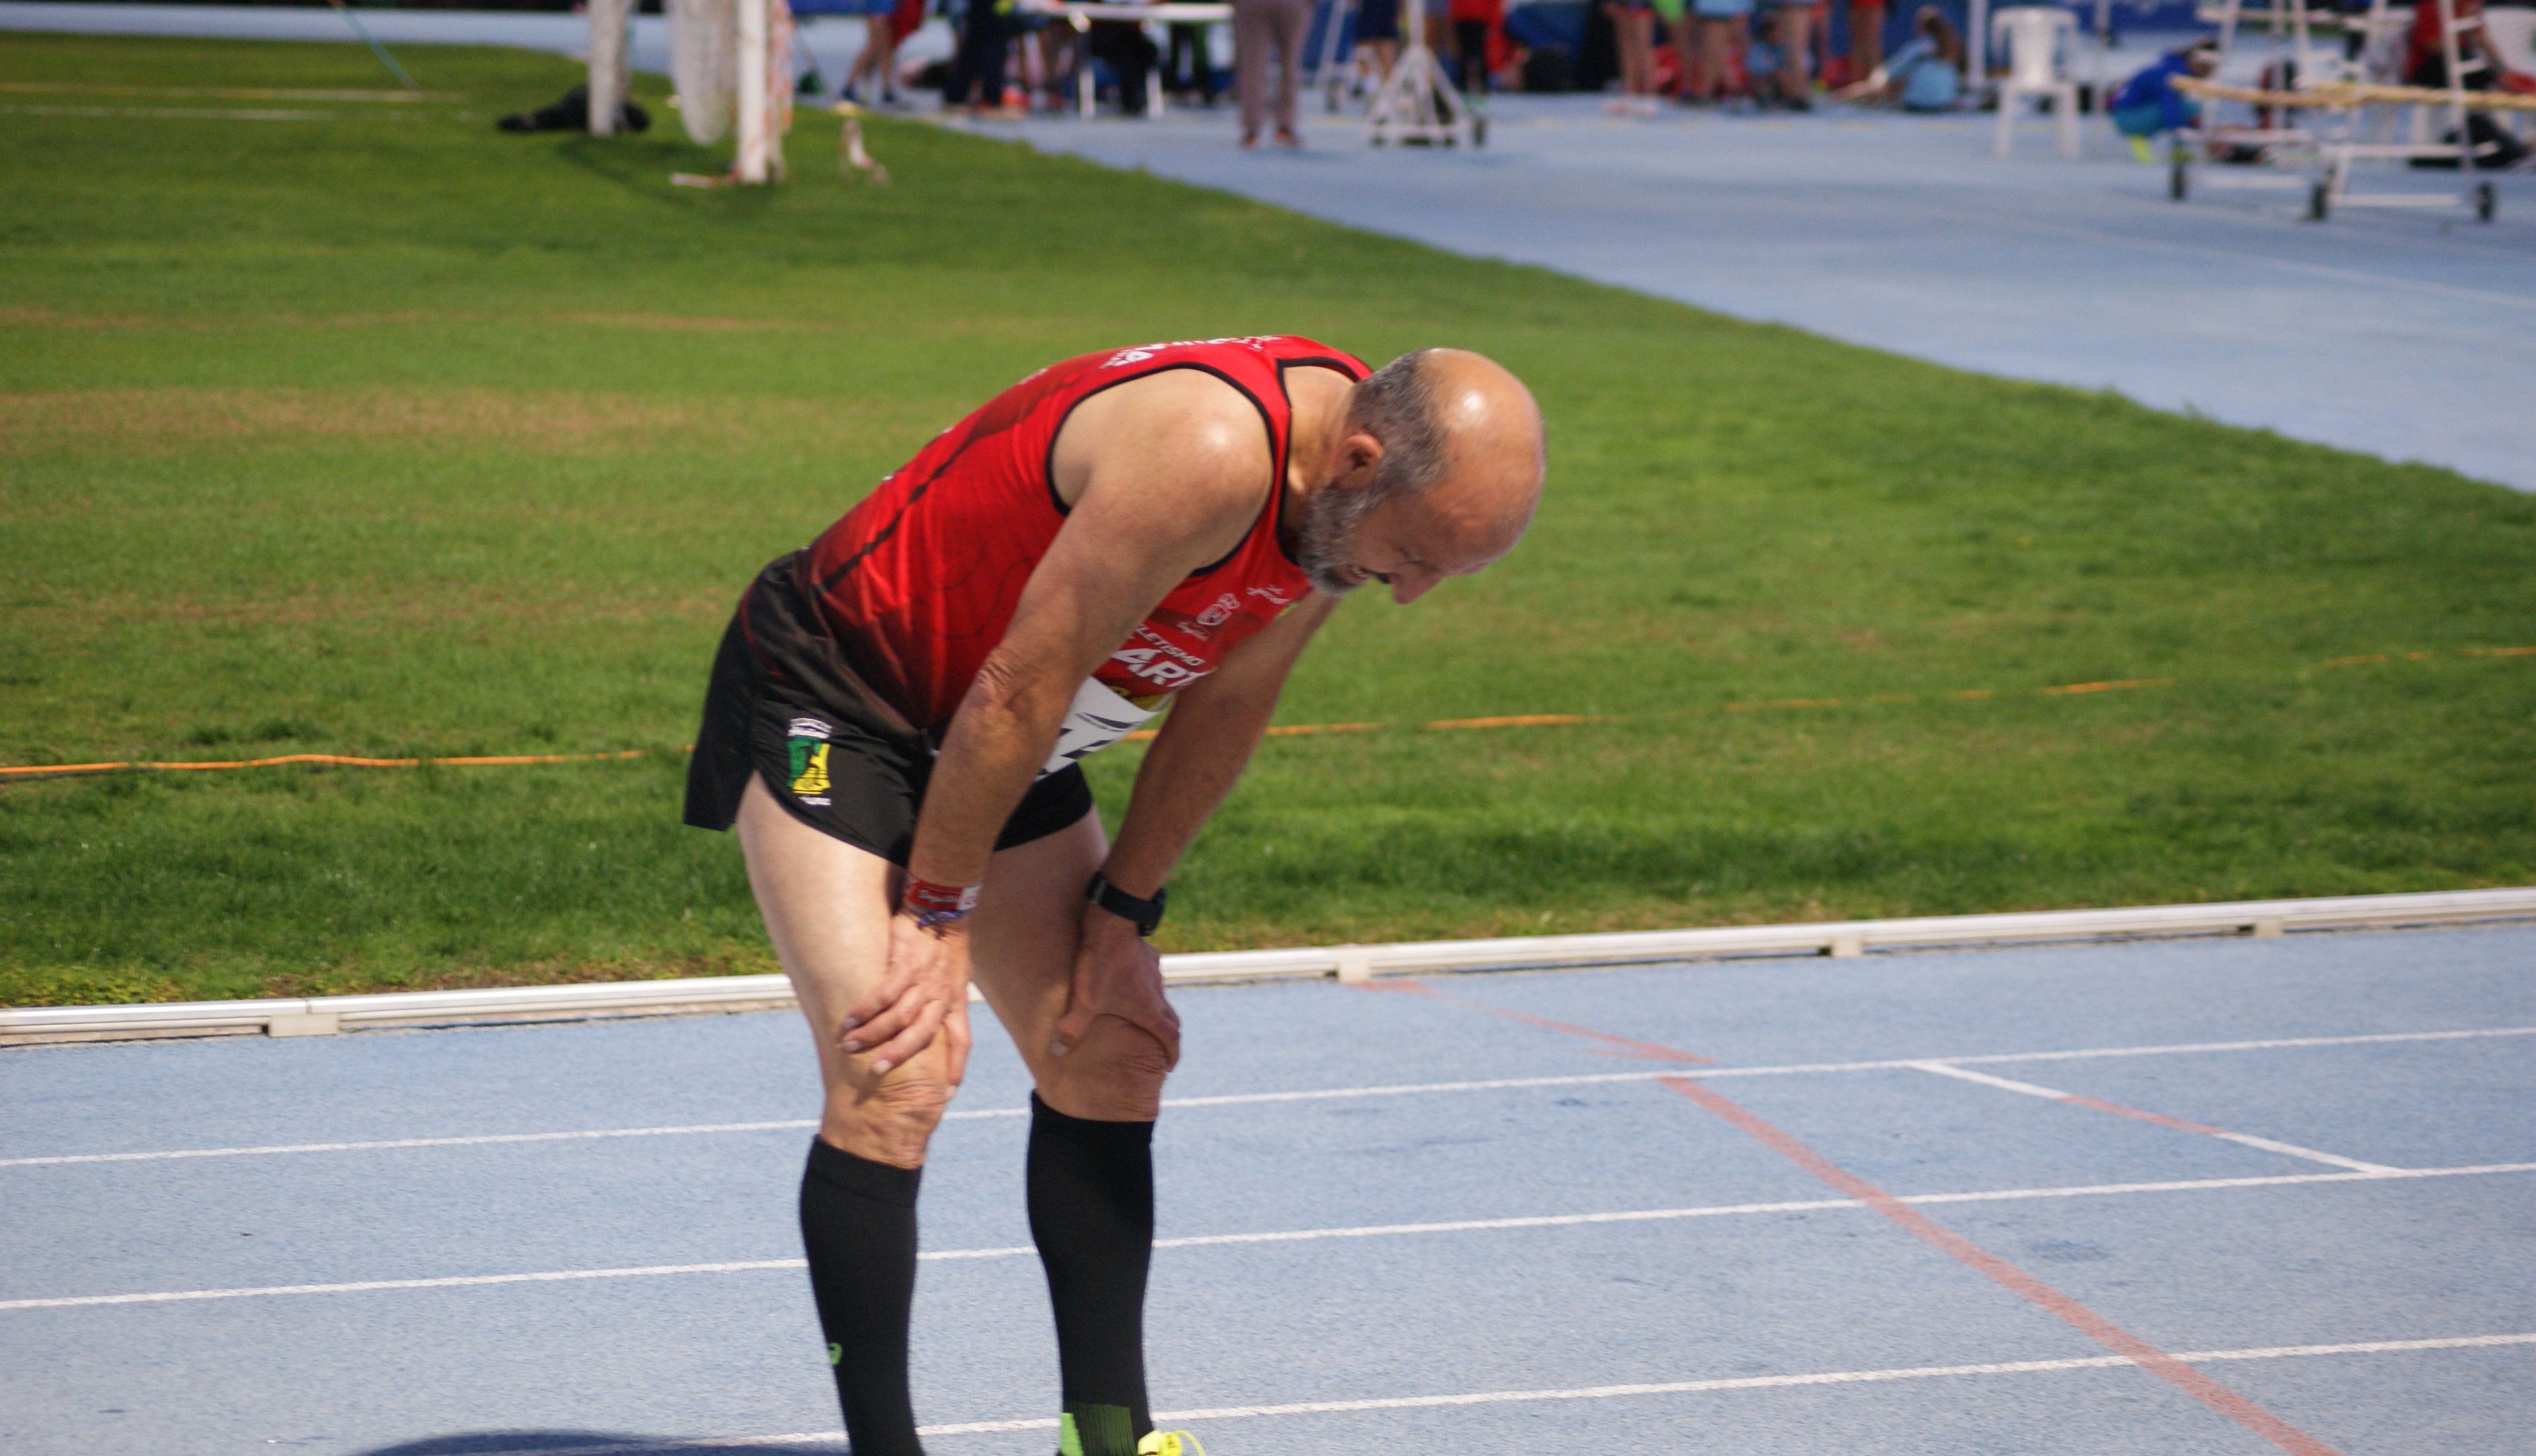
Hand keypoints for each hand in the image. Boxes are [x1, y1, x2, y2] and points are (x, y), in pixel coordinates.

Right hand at [841, 913, 973, 1085]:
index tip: (947, 1094)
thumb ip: (947, 999)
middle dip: (899, 1057)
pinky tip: (848, 1018)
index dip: (956, 1067)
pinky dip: (865, 1008)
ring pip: (898, 1017)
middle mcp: (941, 994)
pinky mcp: (905, 963)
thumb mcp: (957, 975)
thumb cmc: (947, 942)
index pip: (962, 1040)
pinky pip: (883, 993)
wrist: (942, 906)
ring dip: (872, 1033)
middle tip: (876, 1073)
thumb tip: (937, 1021)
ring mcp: (923, 980)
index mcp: (955, 1000)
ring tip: (850, 1045)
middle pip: (922, 1036)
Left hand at [1051, 900, 1180, 1068]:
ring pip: (1162, 998)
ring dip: (1157, 1012)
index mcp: (1147, 1008)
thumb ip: (1072, 1027)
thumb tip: (1056, 1051)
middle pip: (1171, 1020)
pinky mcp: (1148, 956)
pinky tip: (1132, 985)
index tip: (1169, 1066)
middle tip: (1159, 1049)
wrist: (1112, 920)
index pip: (1170, 1037)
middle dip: (1167, 1038)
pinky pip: (1152, 978)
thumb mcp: (1084, 999)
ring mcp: (1154, 973)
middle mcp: (1156, 992)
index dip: (1171, 1055)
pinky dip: (1148, 989)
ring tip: (1143, 1020)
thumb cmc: (1100, 962)